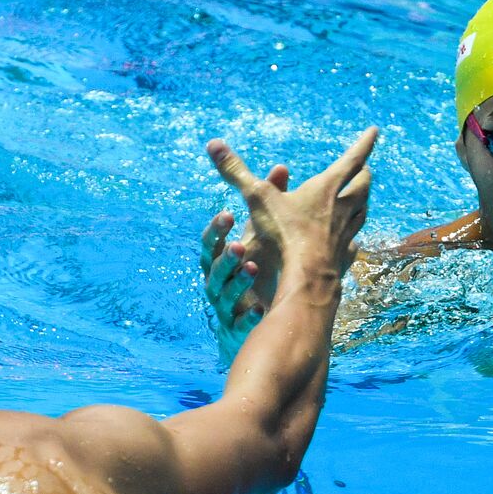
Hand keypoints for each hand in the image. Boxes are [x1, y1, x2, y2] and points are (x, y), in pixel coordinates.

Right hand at [199, 164, 289, 341]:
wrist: (256, 314)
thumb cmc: (259, 267)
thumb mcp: (263, 235)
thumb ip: (270, 203)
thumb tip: (282, 167)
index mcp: (218, 257)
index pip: (210, 241)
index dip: (217, 229)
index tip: (228, 214)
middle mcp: (216, 280)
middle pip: (213, 267)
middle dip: (225, 256)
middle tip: (238, 244)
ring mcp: (224, 304)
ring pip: (223, 292)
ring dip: (237, 280)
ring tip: (252, 268)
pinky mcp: (235, 326)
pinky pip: (237, 322)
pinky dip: (248, 316)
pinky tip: (259, 309)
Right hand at [207, 128, 374, 272]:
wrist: (307, 276)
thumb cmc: (285, 233)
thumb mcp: (257, 198)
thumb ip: (236, 172)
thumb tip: (212, 144)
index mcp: (328, 188)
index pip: (353, 158)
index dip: (364, 143)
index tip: (375, 131)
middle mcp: (344, 208)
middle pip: (363, 186)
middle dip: (364, 175)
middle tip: (365, 169)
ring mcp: (347, 234)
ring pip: (363, 212)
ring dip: (363, 203)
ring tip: (361, 200)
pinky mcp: (344, 257)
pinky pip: (353, 243)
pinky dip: (353, 237)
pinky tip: (352, 242)